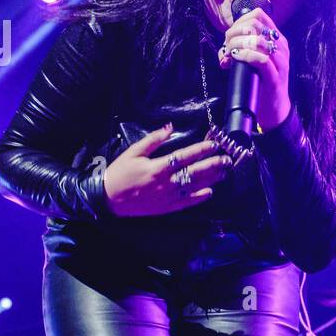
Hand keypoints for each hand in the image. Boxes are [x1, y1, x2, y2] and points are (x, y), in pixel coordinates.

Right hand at [103, 123, 232, 216]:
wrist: (108, 199)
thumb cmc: (120, 173)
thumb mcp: (133, 152)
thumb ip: (152, 140)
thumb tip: (169, 127)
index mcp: (158, 167)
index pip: (185, 156)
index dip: (201, 149)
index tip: (214, 144)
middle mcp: (166, 182)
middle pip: (195, 172)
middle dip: (213, 164)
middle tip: (227, 159)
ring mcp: (167, 196)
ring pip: (194, 186)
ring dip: (211, 179)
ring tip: (224, 172)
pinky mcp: (166, 207)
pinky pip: (186, 202)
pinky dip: (199, 197)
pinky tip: (210, 192)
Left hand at [219, 6, 290, 130]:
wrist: (274, 108)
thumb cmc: (262, 82)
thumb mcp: (254, 61)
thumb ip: (243, 50)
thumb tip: (224, 50)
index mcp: (277, 39)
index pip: (258, 15)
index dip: (239, 22)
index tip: (230, 36)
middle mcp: (281, 47)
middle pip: (254, 25)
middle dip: (235, 33)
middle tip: (227, 47)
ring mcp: (280, 61)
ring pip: (257, 40)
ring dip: (237, 44)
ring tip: (230, 54)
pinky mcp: (276, 77)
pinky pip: (261, 59)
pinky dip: (246, 56)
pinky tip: (237, 58)